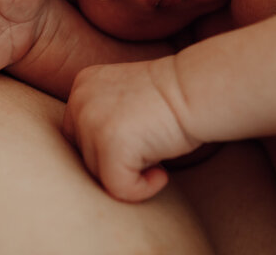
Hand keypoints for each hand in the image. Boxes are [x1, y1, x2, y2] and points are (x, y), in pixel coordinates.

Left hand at [61, 57, 199, 201]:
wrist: (198, 89)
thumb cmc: (171, 100)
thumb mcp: (122, 100)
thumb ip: (100, 119)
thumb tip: (90, 165)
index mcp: (83, 85)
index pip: (77, 136)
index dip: (106, 149)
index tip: (139, 140)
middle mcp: (80, 100)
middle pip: (84, 157)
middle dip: (116, 163)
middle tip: (150, 150)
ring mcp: (92, 121)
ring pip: (98, 175)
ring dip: (130, 174)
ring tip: (156, 153)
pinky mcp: (110, 143)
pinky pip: (117, 188)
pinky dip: (141, 190)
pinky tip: (162, 173)